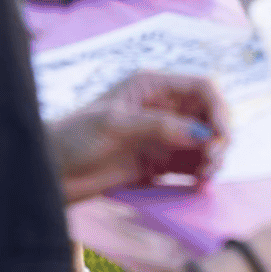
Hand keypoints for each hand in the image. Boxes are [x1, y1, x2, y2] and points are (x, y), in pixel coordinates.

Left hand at [51, 71, 228, 201]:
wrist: (49, 171)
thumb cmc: (74, 137)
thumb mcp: (115, 125)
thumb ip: (158, 126)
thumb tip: (201, 133)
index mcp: (152, 86)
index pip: (201, 88)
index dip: (219, 108)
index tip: (221, 135)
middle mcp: (162, 108)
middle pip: (208, 116)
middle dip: (218, 136)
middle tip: (212, 161)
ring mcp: (161, 136)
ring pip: (203, 142)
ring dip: (212, 157)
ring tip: (205, 176)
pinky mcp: (156, 163)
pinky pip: (188, 165)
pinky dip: (199, 174)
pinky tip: (200, 185)